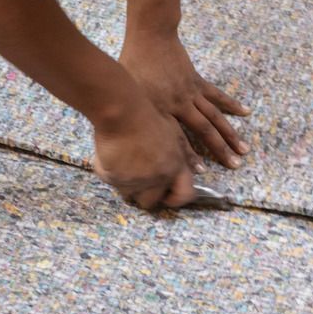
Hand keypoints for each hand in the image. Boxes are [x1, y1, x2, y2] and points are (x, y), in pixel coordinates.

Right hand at [92, 94, 195, 209]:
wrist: (122, 112)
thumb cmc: (148, 116)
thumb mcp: (174, 133)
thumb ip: (186, 154)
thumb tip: (201, 170)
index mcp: (175, 167)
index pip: (184, 195)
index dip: (176, 199)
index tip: (167, 196)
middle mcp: (156, 178)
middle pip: (151, 202)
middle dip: (146, 194)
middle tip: (140, 179)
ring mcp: (134, 181)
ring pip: (130, 194)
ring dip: (128, 184)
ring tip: (124, 164)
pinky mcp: (113, 179)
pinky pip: (112, 183)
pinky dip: (111, 174)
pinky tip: (112, 157)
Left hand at [119, 31, 249, 169]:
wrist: (150, 38)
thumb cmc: (133, 65)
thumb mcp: (129, 92)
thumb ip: (135, 114)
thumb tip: (131, 135)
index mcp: (160, 110)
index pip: (176, 138)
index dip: (187, 156)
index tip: (199, 171)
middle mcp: (179, 104)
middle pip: (203, 130)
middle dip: (219, 149)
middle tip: (234, 165)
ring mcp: (190, 92)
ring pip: (214, 116)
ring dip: (230, 133)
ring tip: (243, 149)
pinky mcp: (197, 81)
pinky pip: (216, 96)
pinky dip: (230, 104)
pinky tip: (245, 112)